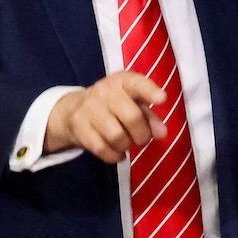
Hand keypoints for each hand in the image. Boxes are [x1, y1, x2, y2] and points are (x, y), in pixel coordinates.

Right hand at [44, 71, 168, 162]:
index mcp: (122, 81)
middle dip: (143, 134)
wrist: (75, 109)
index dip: (150, 91)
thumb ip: (150, 116)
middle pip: (132, 117)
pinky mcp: (79, 127)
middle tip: (142, 138)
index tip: (162, 99)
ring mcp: (89, 108)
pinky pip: (102, 149)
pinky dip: (114, 156)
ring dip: (126, 145)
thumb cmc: (114, 105)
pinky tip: (117, 152)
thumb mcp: (132, 103)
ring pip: (116, 136)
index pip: (137, 83)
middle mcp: (104, 91)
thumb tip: (162, 133)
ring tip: (126, 143)